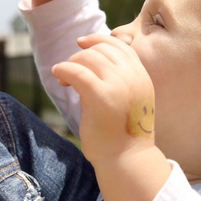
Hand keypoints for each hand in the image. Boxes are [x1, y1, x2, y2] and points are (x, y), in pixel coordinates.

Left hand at [51, 33, 155, 165]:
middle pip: (102, 50)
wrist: (126, 159)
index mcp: (142, 77)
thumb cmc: (122, 135)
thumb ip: (120, 81)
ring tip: (64, 81)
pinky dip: (64, 70)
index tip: (81, 43)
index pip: (121, 46)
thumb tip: (93, 60)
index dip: (99, 41)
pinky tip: (59, 76)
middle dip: (81, 55)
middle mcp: (133, 77)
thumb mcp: (129, 101)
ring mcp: (119, 85)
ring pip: (88, 58)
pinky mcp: (101, 96)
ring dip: (71, 64)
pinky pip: (77, 72)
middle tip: (69, 72)